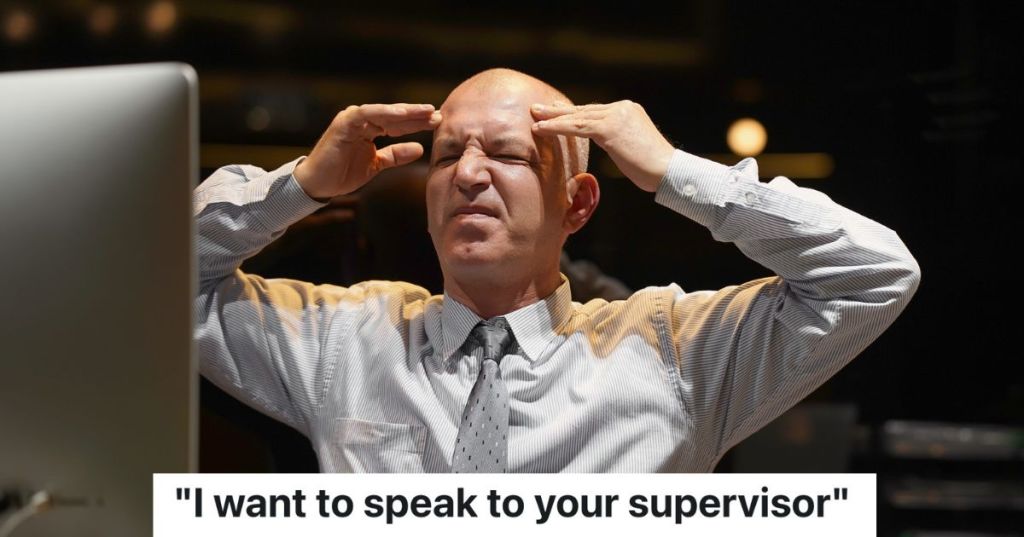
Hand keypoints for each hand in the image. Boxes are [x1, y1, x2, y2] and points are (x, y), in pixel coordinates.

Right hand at [294, 103, 441, 199]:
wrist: (317, 184)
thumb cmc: (343, 173)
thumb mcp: (376, 164)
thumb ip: (395, 155)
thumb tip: (420, 149)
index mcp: (369, 128)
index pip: (398, 123)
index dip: (417, 123)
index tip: (437, 123)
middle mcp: (362, 120)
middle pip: (394, 115)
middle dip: (416, 115)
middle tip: (437, 114)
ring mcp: (352, 119)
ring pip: (384, 112)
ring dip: (405, 112)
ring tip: (425, 111)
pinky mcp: (344, 123)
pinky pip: (366, 114)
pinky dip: (383, 112)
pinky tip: (401, 114)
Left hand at [531, 100, 674, 191]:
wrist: (667, 170)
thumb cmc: (653, 168)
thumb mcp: (632, 147)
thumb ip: (617, 140)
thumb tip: (607, 144)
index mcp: (628, 110)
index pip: (595, 111)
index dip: (573, 112)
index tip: (556, 110)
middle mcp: (621, 108)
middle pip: (584, 110)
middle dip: (558, 111)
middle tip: (538, 109)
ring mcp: (616, 116)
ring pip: (577, 117)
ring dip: (552, 118)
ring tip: (534, 117)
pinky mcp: (609, 128)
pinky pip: (576, 126)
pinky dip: (557, 127)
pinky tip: (541, 129)